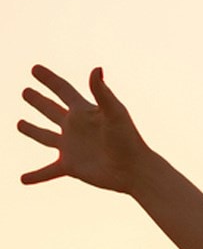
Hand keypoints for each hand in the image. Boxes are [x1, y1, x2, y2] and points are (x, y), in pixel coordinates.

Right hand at [18, 64, 154, 192]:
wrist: (136, 171)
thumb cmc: (129, 140)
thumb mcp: (115, 113)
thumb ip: (102, 92)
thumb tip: (97, 68)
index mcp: (84, 112)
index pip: (62, 90)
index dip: (49, 79)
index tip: (35, 69)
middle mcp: (75, 128)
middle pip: (50, 110)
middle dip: (37, 101)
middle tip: (25, 92)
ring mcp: (71, 147)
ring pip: (45, 137)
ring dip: (32, 130)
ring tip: (19, 124)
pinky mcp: (71, 166)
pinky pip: (48, 171)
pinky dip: (36, 175)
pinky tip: (23, 179)